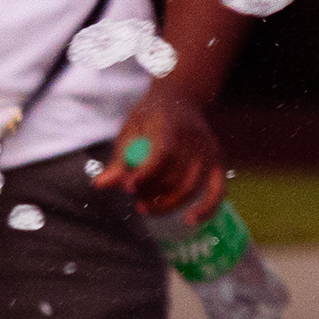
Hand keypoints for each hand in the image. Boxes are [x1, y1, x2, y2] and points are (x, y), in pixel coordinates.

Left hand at [97, 86, 226, 222]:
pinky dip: (206, 208)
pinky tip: (190, 220)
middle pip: (177, 176)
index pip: (164, 154)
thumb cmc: (149, 118)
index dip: (147, 174)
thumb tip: (101, 185)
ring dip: (167, 204)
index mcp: (171, 125)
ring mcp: (210, 151)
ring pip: (191, 188)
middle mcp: (196, 138)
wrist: (181, 98)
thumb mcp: (130, 131)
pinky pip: (217, 191)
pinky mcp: (218, 162)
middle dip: (152, 194)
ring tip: (145, 206)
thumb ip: (120, 161)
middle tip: (134, 198)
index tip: (128, 188)